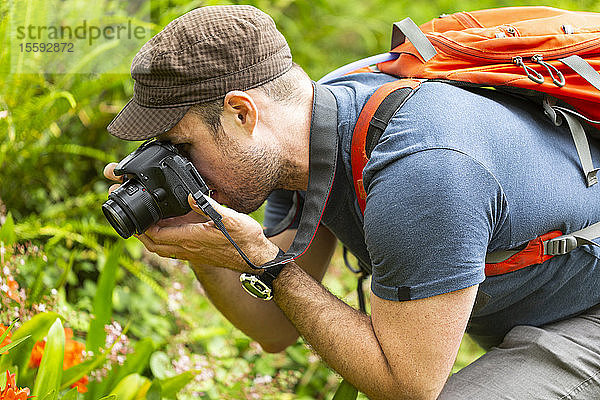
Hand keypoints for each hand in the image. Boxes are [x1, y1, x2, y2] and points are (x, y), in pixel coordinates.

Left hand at [139, 195, 278, 272]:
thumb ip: (209, 207)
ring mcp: (193, 254)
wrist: (258, 259)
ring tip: (145, 224)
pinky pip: (174, 250)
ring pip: (163, 249)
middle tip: (132, 220)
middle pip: (154, 245)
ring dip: (151, 239)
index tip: (134, 213)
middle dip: (140, 234)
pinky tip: (169, 231)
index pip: (157, 235)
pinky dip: (165, 241)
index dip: (142, 226)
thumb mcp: (230, 219)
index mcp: (192, 239)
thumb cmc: (246, 240)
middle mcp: (189, 249)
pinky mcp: (199, 256)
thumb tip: (190, 195)